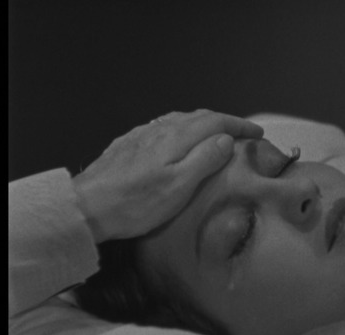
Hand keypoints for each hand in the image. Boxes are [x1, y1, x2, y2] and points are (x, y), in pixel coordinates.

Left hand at [72, 109, 262, 242]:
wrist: (87, 207)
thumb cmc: (134, 203)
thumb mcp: (179, 187)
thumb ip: (205, 159)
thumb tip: (225, 139)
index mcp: (176, 138)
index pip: (216, 122)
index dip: (239, 125)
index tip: (256, 132)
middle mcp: (159, 130)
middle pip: (198, 117)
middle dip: (223, 121)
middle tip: (241, 132)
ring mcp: (141, 136)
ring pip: (178, 120)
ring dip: (202, 124)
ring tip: (214, 134)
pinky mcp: (127, 145)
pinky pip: (161, 128)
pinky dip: (180, 129)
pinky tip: (176, 141)